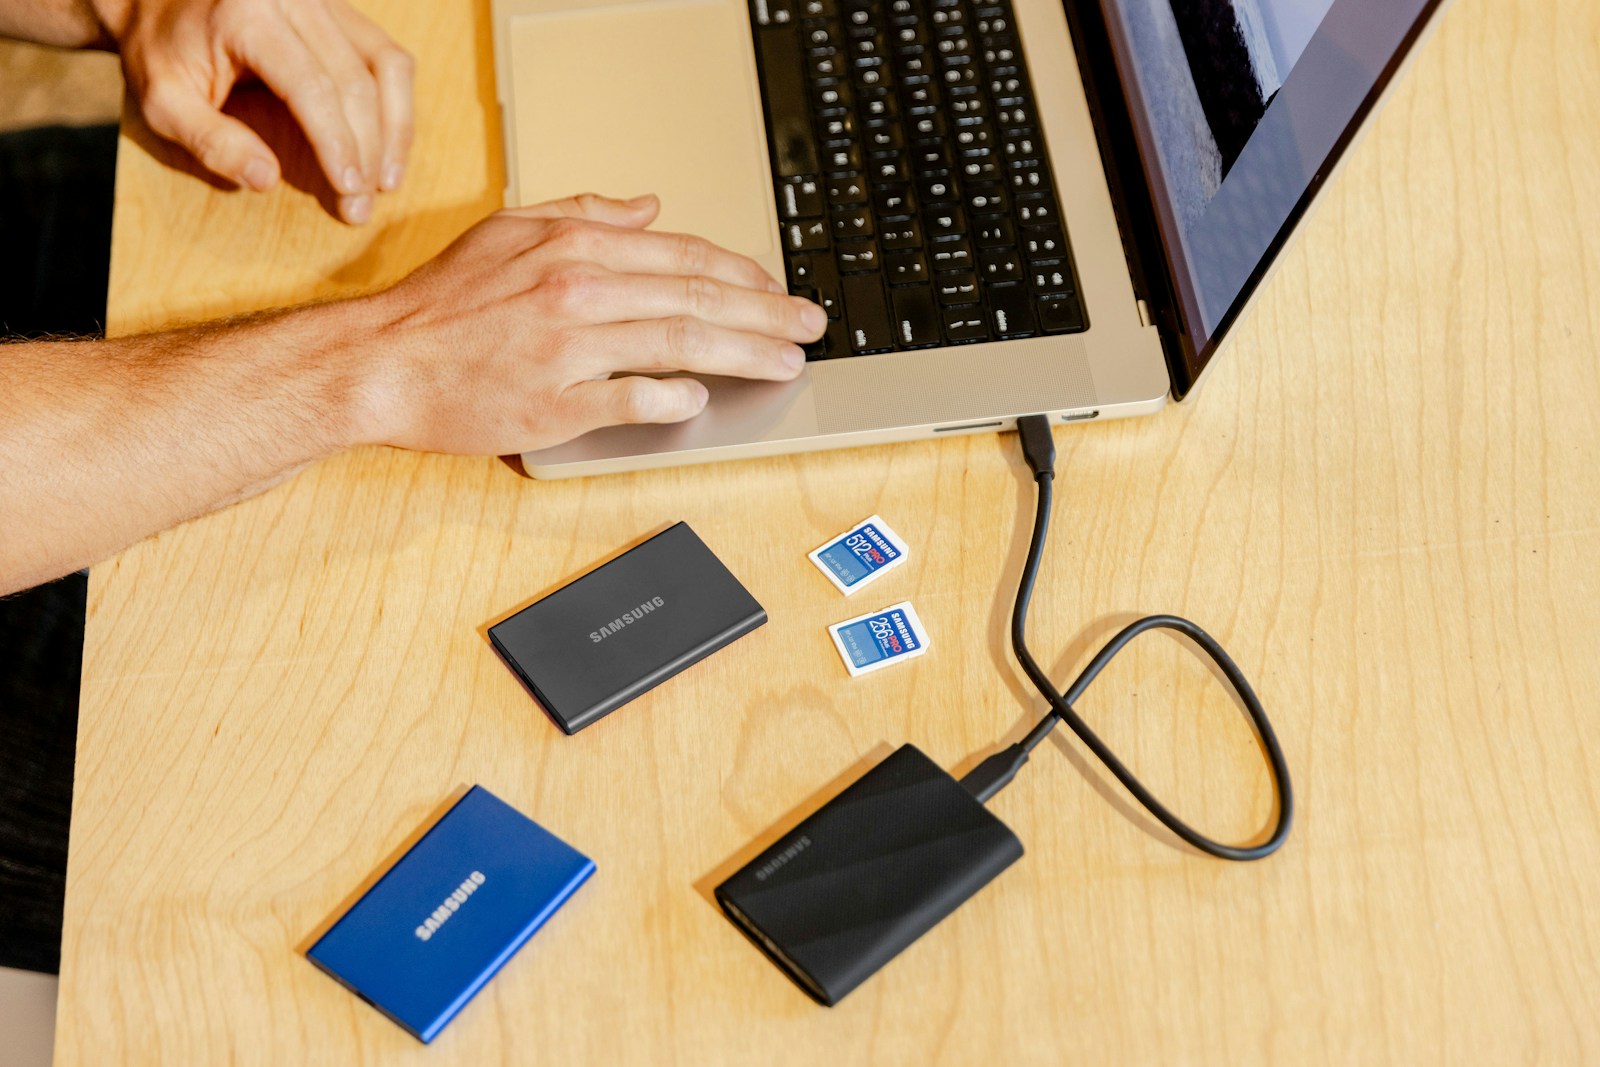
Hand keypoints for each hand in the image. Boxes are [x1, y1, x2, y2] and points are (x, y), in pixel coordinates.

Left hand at [100, 0, 413, 222]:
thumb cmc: (160, 53)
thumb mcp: (162, 103)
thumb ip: (210, 142)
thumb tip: (266, 180)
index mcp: (248, 15)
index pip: (313, 87)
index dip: (338, 144)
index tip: (348, 190)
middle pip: (355, 80)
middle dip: (367, 149)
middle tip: (361, 204)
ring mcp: (322, 0)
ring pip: (385, 65)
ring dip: (394, 129)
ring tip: (387, 180)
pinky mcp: (338, 11)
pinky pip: (386, 55)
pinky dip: (396, 104)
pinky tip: (390, 144)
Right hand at [346, 193, 825, 454]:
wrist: (380, 361)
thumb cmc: (441, 305)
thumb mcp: (507, 229)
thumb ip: (583, 213)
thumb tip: (648, 206)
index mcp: (574, 247)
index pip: (683, 255)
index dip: (743, 273)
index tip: (778, 289)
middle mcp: (579, 290)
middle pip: (697, 297)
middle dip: (767, 312)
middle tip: (809, 325)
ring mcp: (570, 348)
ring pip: (680, 344)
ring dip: (744, 353)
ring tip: (786, 361)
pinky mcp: (555, 403)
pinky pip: (632, 399)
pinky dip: (673, 399)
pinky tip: (702, 400)